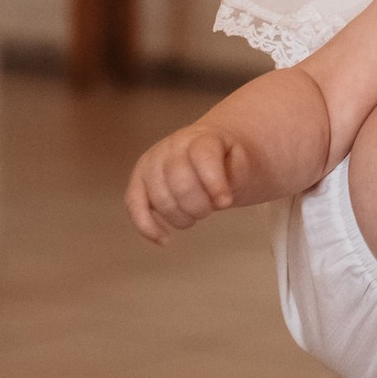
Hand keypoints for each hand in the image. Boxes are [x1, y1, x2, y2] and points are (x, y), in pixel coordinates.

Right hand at [126, 121, 241, 243]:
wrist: (212, 149)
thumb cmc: (228, 160)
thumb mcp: (243, 162)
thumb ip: (236, 175)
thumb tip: (220, 201)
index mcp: (201, 137)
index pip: (203, 156)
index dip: (214, 182)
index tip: (226, 203)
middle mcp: (172, 146)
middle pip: (180, 183)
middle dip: (199, 206)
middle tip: (210, 209)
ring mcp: (151, 162)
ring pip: (159, 198)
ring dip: (181, 218)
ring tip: (195, 216)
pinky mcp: (138, 180)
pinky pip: (133, 205)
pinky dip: (147, 227)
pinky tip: (164, 240)